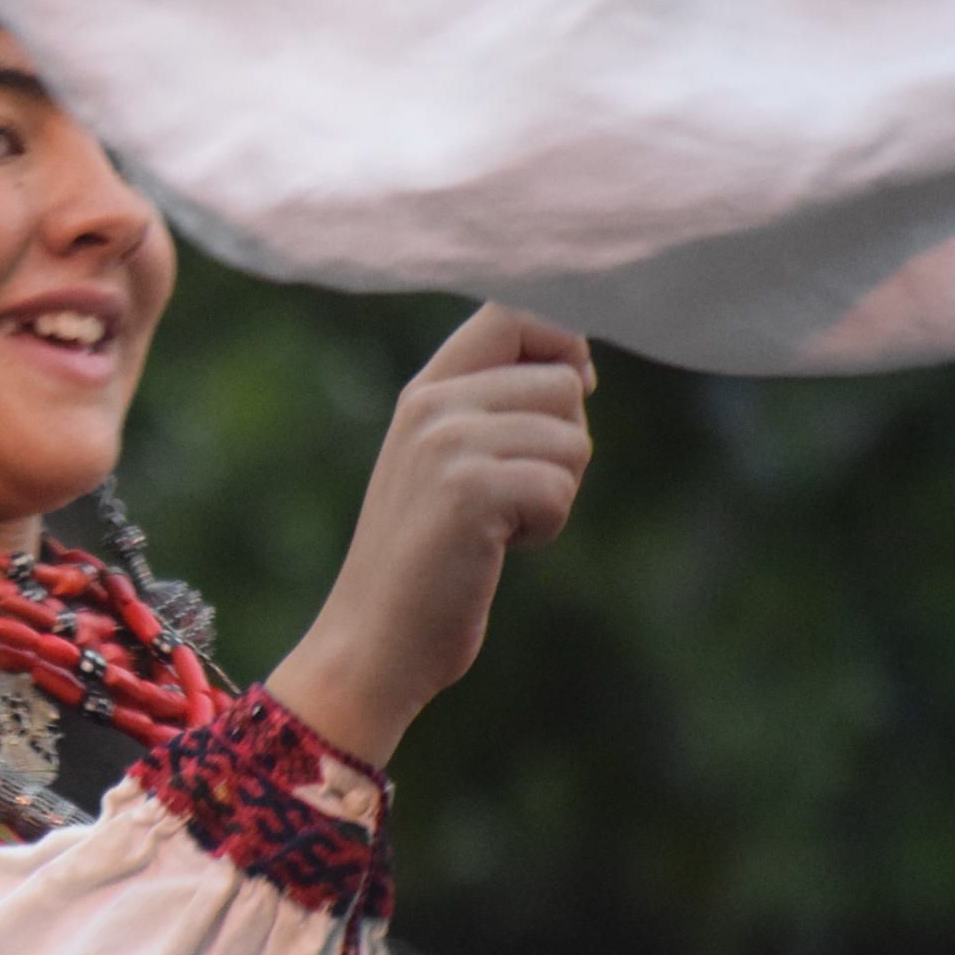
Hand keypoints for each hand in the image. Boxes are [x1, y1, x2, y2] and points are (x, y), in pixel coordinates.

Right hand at [266, 304, 595, 766]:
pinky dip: (546, 528)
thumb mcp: (444, 463)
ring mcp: (447, 444)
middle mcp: (433, 404)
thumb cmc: (426, 562)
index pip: (517, 312)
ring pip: (572, 438)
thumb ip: (491, 407)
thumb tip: (581, 367)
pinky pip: (559, 488)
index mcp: (427, 390)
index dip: (564, 344)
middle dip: (564, 444)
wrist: (373, 642)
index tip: (565, 397)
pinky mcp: (469, 490)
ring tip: (498, 527)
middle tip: (512, 495)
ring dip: (557, 492)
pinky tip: (498, 550)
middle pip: (564, 382)